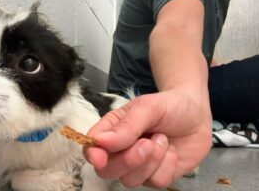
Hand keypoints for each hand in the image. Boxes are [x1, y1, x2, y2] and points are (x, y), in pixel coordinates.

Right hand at [84, 90, 211, 187]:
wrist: (197, 114)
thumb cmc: (168, 106)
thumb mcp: (148, 107)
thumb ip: (126, 125)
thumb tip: (100, 141)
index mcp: (112, 131)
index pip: (92, 147)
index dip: (93, 155)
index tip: (99, 158)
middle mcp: (121, 151)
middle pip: (108, 171)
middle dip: (128, 160)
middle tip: (147, 143)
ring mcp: (139, 166)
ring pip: (131, 180)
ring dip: (151, 161)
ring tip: (162, 140)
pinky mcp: (157, 176)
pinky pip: (155, 182)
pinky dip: (167, 166)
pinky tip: (171, 151)